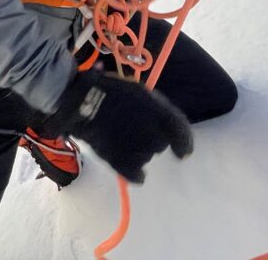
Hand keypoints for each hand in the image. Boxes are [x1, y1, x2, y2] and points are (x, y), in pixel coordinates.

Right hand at [41, 70, 191, 182]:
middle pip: (160, 144)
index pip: (180, 132)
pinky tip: (132, 170)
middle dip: (153, 138)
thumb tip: (168, 125)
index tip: (183, 154)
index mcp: (159, 113)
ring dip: (141, 151)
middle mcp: (153, 133)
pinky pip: (136, 175)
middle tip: (136, 129)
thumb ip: (156, 108)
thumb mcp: (139, 92)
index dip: (184, 144)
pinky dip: (136, 174)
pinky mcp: (120, 162)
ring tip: (124, 139)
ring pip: (147, 156)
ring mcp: (137, 149)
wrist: (82, 102)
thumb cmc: (111, 92)